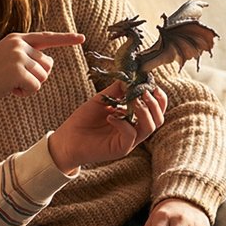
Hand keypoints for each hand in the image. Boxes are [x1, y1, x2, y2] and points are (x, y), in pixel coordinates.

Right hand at [0, 32, 84, 105]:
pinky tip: (10, 90)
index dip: (65, 39)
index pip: (46, 37)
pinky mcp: (18, 71)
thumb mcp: (5, 58)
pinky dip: (25, 93)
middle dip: (37, 76)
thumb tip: (48, 64)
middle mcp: (19, 44)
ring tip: (10, 84)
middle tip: (16, 80)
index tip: (81, 38)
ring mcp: (18, 57)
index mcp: (17, 39)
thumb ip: (25, 56)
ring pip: (43, 77)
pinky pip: (36, 87)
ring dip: (30, 86)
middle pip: (47, 64)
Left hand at [48, 83, 166, 174]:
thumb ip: (116, 90)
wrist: (66, 140)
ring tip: (132, 100)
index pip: (156, 110)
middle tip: (144, 92)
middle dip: (155, 103)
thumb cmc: (83, 120)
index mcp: (132, 119)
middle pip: (158, 119)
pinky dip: (123, 122)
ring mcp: (129, 141)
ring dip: (143, 110)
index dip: (158, 97)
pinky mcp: (120, 149)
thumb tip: (130, 76)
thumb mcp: (101, 100)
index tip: (151, 85)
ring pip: (150, 127)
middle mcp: (134, 131)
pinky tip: (110, 116)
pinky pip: (131, 135)